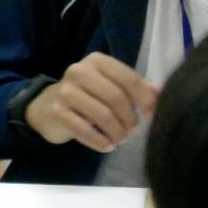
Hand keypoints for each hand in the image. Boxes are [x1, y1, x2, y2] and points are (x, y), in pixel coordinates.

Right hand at [25, 53, 158, 152]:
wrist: (46, 107)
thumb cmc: (86, 96)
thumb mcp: (109, 85)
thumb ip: (135, 87)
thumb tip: (161, 93)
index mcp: (96, 61)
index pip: (128, 78)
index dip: (144, 99)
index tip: (150, 115)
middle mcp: (79, 71)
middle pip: (116, 98)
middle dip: (130, 119)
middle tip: (132, 131)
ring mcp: (65, 91)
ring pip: (103, 115)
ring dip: (117, 133)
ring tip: (120, 139)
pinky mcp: (57, 112)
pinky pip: (85, 131)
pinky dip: (101, 142)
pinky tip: (107, 146)